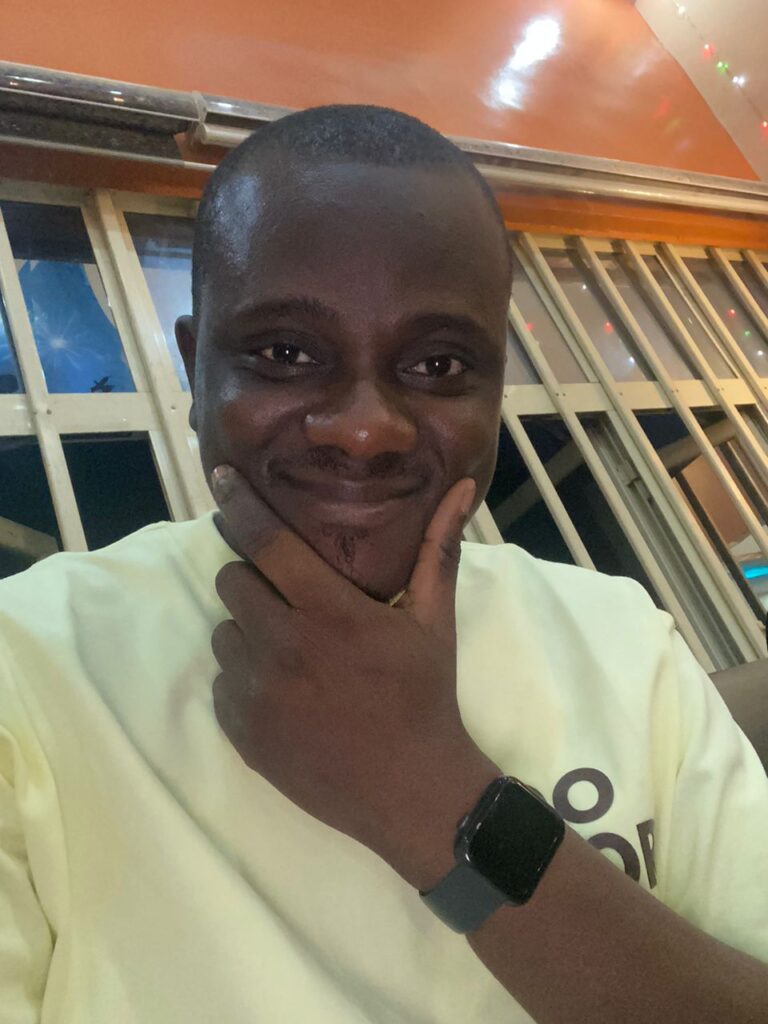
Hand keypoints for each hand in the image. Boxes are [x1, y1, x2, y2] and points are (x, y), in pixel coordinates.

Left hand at [210, 466, 500, 888]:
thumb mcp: (434, 621)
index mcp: (329, 612)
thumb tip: (464, 486)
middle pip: (231, 581)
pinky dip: (244, 676)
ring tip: (289, 648)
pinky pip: (222, 681)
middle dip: (252, 577)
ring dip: (247, 629)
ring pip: (223, 631)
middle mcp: (282, 646)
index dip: (239, 505)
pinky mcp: (241, 729)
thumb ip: (439, 550)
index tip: (222, 478)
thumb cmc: (424, 697)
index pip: (266, 542)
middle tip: (287, 596)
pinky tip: (283, 690)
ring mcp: (256, 692)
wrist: (411, 791)